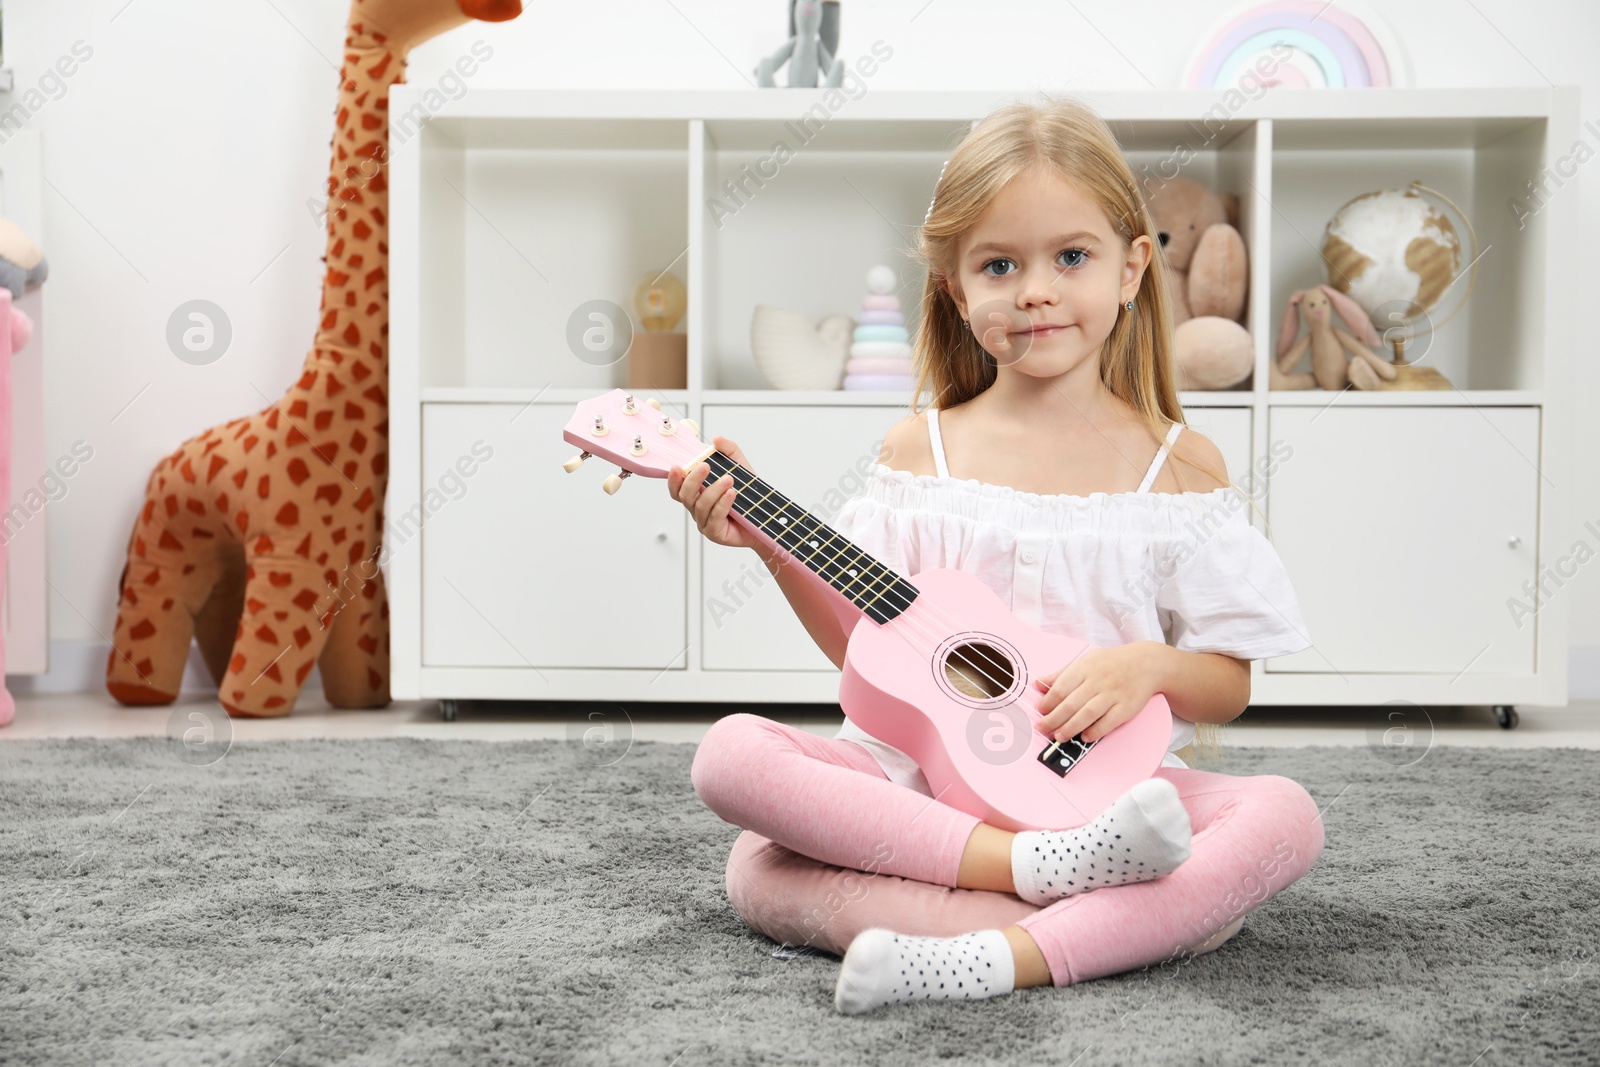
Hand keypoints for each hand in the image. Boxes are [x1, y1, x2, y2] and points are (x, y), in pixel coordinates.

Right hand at [667, 435, 761, 551]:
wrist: (765, 516)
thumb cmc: (748, 494)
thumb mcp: (739, 466)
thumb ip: (729, 451)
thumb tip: (716, 439)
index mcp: (697, 493)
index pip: (678, 488)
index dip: (674, 479)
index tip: (677, 466)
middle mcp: (697, 508)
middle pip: (685, 495)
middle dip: (694, 479)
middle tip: (705, 466)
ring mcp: (704, 522)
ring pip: (701, 505)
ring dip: (714, 490)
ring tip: (729, 480)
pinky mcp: (715, 533)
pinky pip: (714, 517)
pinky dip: (722, 503)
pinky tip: (731, 494)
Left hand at [1033, 643, 1161, 744]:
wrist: (1146, 663)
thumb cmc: (1111, 663)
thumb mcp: (1085, 661)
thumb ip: (1061, 674)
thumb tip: (1038, 684)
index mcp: (1085, 668)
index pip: (1061, 688)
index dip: (1048, 703)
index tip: (1040, 712)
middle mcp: (1098, 681)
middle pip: (1071, 703)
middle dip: (1054, 719)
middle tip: (1043, 728)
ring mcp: (1113, 694)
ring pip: (1088, 714)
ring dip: (1071, 727)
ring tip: (1059, 736)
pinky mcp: (1126, 707)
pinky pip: (1108, 722)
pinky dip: (1095, 731)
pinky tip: (1084, 736)